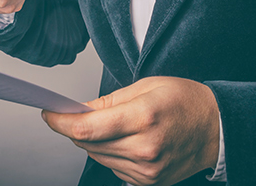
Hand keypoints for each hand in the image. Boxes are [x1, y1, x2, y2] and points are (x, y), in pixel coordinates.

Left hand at [42, 77, 219, 185]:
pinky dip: (107, 152)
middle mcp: (144, 149)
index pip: (86, 127)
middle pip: (87, 143)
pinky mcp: (148, 182)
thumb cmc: (183, 101)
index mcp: (142, 118)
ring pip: (97, 155)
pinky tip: (121, 139)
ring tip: (109, 124)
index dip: (60, 121)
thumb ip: (107, 101)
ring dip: (92, 140)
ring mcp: (146, 170)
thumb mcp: (144, 86)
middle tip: (74, 112)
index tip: (48, 113)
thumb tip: (79, 110)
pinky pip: (111, 166)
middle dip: (74, 127)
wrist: (213, 129)